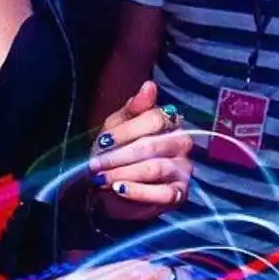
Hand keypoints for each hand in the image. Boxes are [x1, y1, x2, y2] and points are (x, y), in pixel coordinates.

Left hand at [90, 80, 192, 220]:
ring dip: (124, 173)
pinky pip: (164, 193)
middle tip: (96, 164)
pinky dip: (139, 192)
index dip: (126, 131)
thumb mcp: (117, 125)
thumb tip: (149, 85)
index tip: (102, 142)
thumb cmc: (116, 149)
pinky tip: (120, 189)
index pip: (154, 119)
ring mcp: (183, 169)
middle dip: (120, 155)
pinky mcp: (179, 194)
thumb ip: (133, 108)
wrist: (113, 184)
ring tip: (102, 178)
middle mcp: (181, 143)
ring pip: (156, 168)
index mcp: (168, 121)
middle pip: (153, 145)